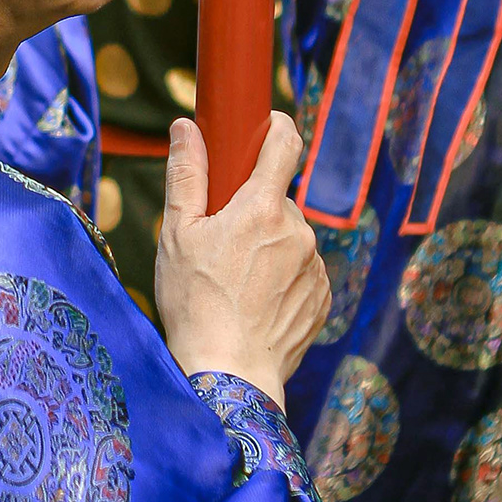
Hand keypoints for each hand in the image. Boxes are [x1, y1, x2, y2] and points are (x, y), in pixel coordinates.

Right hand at [153, 113, 330, 407]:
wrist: (229, 375)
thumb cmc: (195, 302)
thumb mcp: (177, 234)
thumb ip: (186, 174)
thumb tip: (186, 125)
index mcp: (261, 208)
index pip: (285, 143)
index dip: (276, 126)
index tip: (264, 126)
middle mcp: (298, 230)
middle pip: (276, 199)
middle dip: (252, 209)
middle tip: (222, 241)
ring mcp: (315, 265)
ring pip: (290, 236)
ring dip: (269, 245)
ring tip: (237, 282)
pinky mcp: (324, 296)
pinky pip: (303, 269)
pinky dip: (283, 276)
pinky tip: (256, 301)